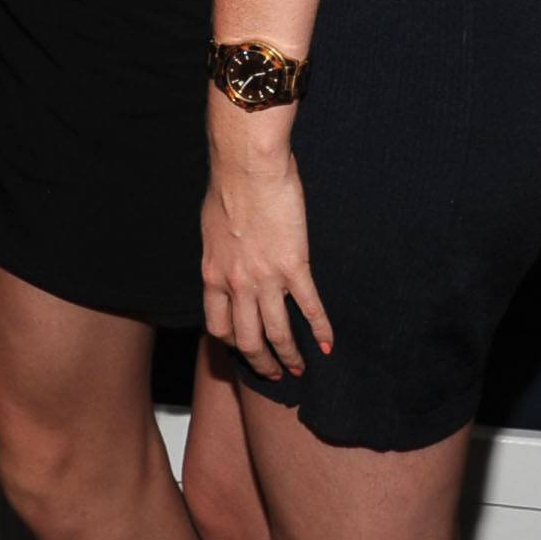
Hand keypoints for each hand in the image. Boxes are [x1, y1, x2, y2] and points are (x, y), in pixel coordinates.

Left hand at [201, 115, 333, 380]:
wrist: (247, 165)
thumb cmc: (228, 186)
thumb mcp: (212, 228)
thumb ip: (221, 254)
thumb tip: (229, 263)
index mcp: (213, 274)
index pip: (218, 326)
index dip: (232, 344)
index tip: (243, 350)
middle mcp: (237, 284)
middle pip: (247, 340)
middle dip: (262, 362)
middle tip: (275, 374)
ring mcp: (266, 278)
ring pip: (277, 334)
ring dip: (290, 357)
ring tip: (300, 369)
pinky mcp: (293, 266)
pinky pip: (309, 307)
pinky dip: (321, 330)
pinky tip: (328, 345)